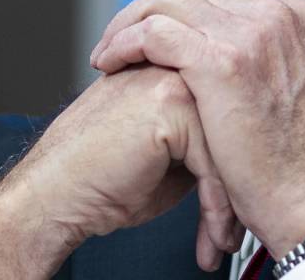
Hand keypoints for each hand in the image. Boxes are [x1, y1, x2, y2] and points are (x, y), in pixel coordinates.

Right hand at [0, 66, 238, 278]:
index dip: (240, 164)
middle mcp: (174, 66)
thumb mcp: (167, 156)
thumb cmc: (101, 182)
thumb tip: (249, 153)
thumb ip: (205, 138)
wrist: (55, 196)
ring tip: (226, 239)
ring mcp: (171, 78)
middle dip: (242, 184)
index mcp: (171, 72)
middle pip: (237, 124)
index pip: (230, 112)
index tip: (244, 207)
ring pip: (233, 142)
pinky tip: (211, 237)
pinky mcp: (169, 103)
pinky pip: (216, 159)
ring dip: (233, 202)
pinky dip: (218, 207)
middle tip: (243, 228)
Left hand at [89, 0, 304, 255]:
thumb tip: (257, 63)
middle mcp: (278, 16)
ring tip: (110, 55)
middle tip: (121, 43)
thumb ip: (282, 65)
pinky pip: (154, 31)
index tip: (157, 41)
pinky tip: (111, 63)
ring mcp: (252, 34)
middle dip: (146, 12)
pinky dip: (124, 42)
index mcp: (299, 19)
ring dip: (128, 25)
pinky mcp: (222, 61)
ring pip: (166, 1)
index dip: (180, 16)